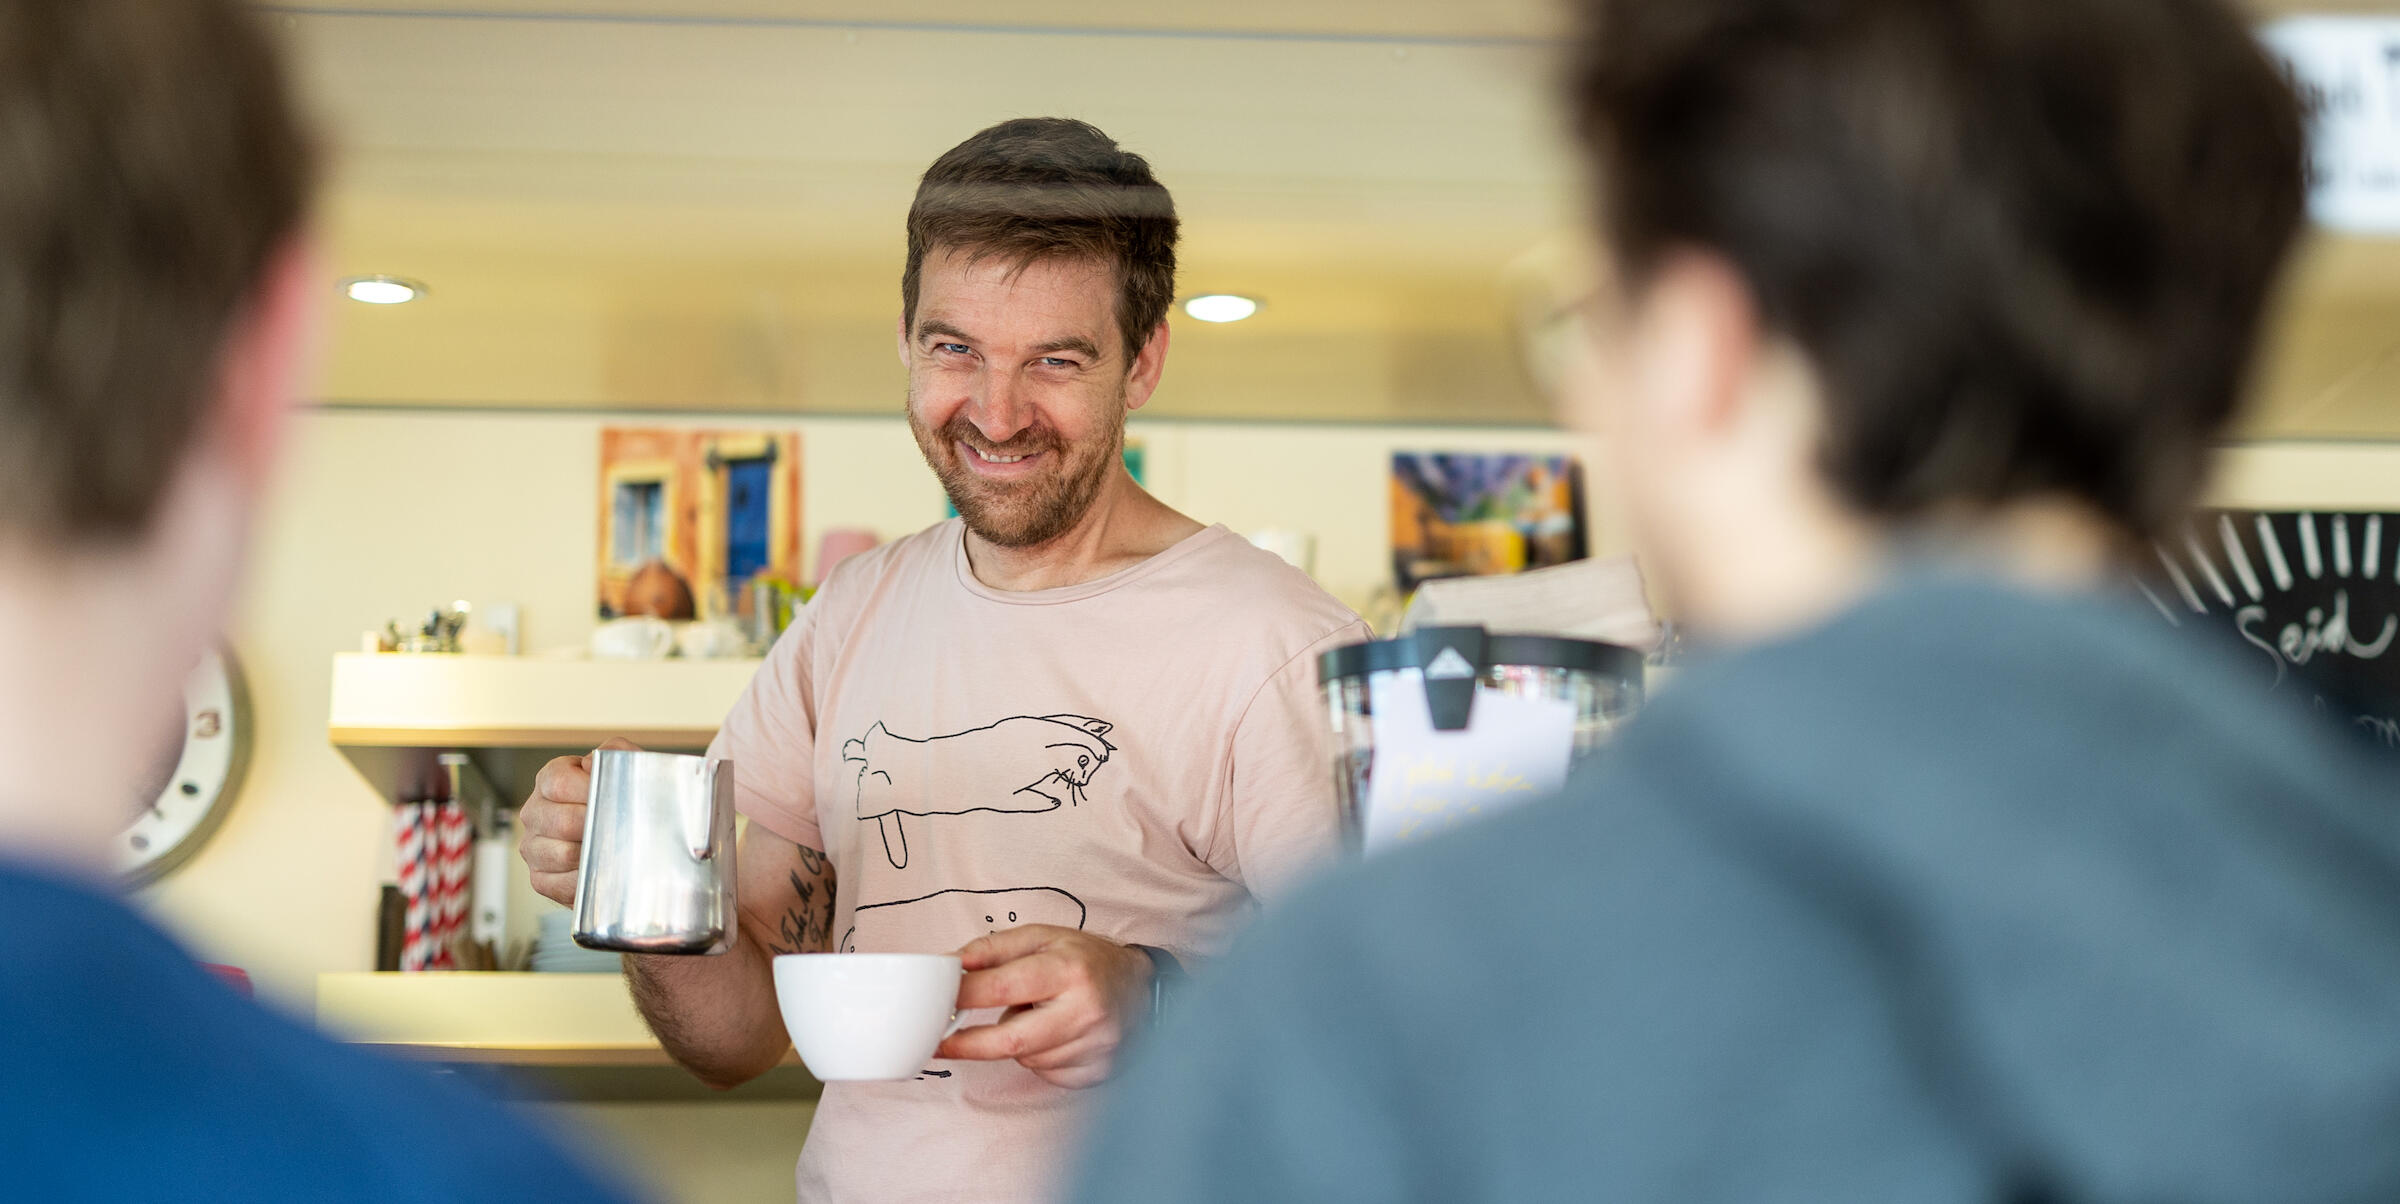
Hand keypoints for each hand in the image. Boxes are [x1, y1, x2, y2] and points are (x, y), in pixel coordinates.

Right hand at [516, 736, 643, 906]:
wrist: (630, 840)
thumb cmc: (623, 802)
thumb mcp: (626, 768)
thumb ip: (616, 751)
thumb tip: (592, 762)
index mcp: (550, 779)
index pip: (559, 782)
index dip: (590, 791)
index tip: (616, 798)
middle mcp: (535, 812)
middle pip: (563, 821)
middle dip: (598, 827)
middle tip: (623, 829)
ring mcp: (533, 847)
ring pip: (563, 854)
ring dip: (595, 855)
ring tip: (616, 850)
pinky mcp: (539, 878)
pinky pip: (561, 885)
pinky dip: (588, 880)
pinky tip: (602, 871)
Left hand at [935, 925, 1154, 1089]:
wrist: (1144, 988)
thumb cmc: (1087, 960)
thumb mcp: (1044, 937)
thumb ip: (995, 948)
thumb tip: (950, 963)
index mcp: (1069, 971)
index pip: (1002, 988)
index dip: (963, 997)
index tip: (937, 1003)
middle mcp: (1086, 1011)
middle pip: (1010, 1040)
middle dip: (968, 1044)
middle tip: (941, 1042)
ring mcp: (1096, 1047)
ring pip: (1028, 1059)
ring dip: (1016, 1044)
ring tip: (1036, 1017)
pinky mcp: (1100, 1071)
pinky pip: (1048, 1075)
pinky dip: (1039, 1059)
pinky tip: (1054, 1037)